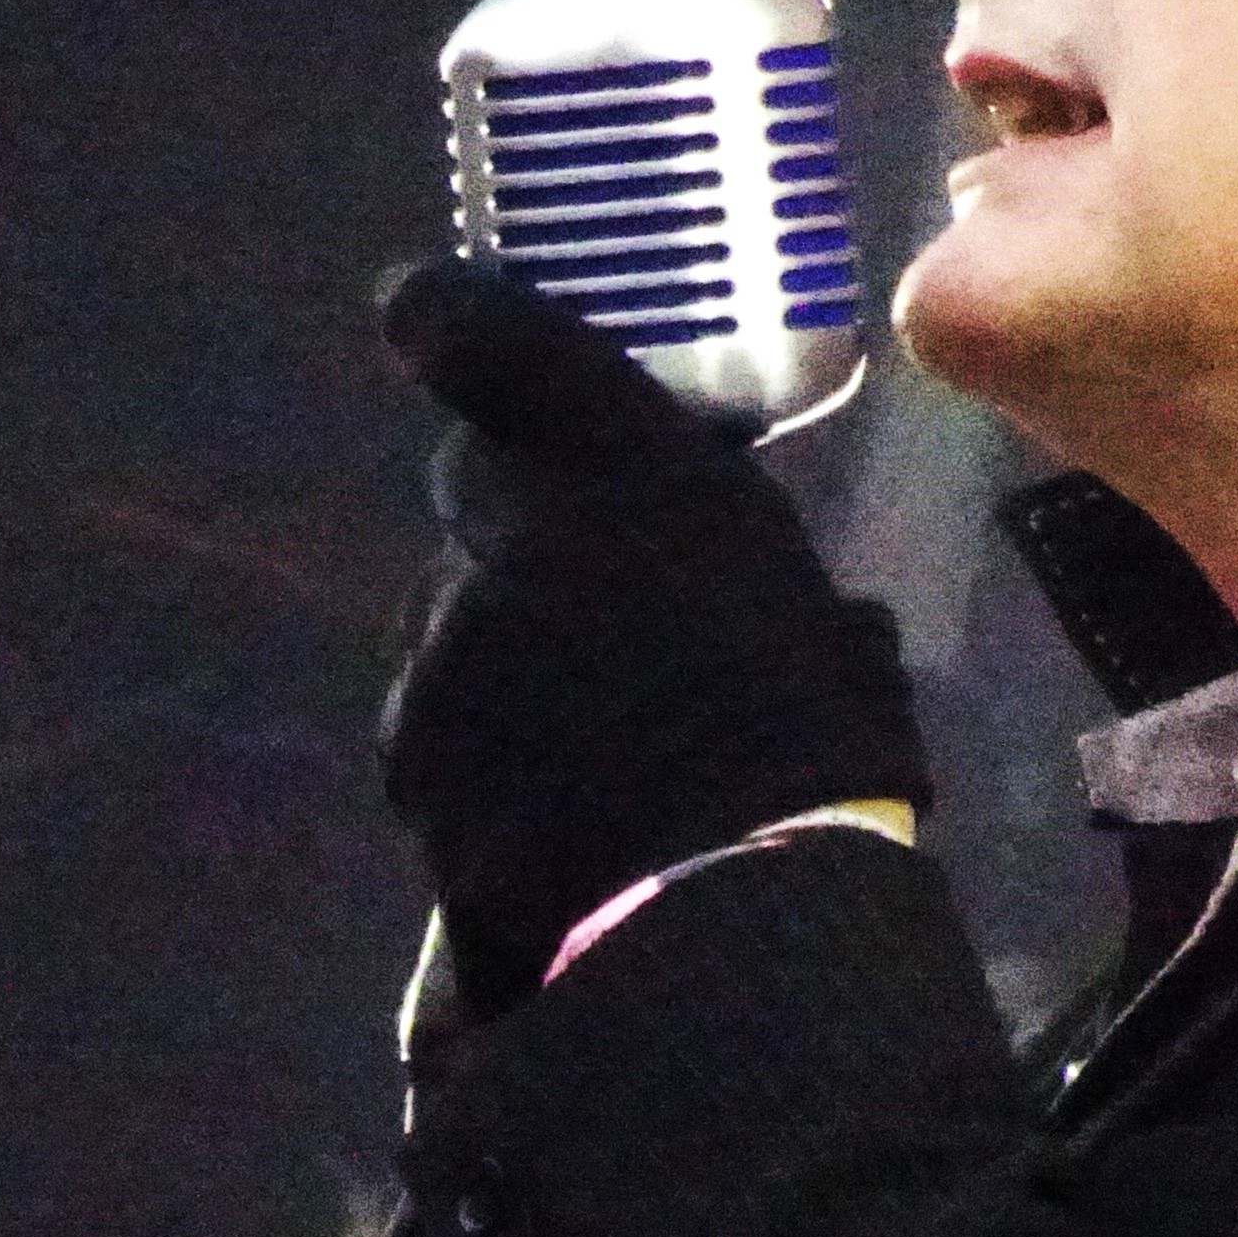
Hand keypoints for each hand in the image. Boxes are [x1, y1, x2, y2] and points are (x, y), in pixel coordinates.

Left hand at [375, 256, 927, 1013]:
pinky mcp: (414, 769)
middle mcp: (508, 543)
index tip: (420, 312)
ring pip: (452, 628)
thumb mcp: (824, 625)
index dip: (447, 315)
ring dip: (503, 663)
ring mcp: (446, 661)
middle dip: (516, 531)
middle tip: (596, 602)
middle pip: (472, 495)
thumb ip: (743, 574)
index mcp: (623, 474)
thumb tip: (767, 604)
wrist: (736, 924)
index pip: (487, 338)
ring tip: (591, 750)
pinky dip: (481, 764)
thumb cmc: (824, 754)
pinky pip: (437, 740)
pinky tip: (555, 821)